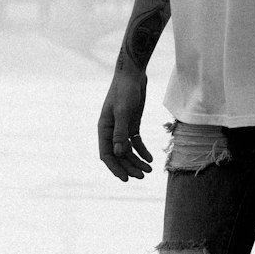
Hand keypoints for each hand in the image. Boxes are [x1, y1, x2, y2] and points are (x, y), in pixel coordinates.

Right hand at [98, 64, 153, 181]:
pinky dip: (142, 151)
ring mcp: (121, 128)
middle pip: (119, 155)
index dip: (115, 168)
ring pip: (128, 151)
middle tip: (143, 176)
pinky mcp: (131, 124)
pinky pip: (135, 142)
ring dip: (137, 161)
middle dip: (129, 167)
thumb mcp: (123, 111)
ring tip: (149, 170)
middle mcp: (111, 131)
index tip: (126, 179)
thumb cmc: (125, 90)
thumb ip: (120, 132)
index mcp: (104, 129)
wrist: (133, 74)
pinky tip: (150, 158)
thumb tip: (119, 153)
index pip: (107, 154)